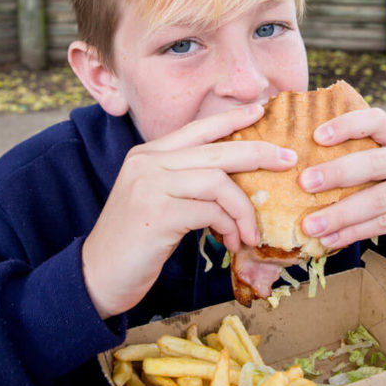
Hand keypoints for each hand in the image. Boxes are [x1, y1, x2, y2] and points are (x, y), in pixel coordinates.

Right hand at [81, 103, 296, 318]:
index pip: (197, 128)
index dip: (231, 118)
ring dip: (243, 209)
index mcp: (148, 154)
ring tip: (251, 233)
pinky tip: (231, 243)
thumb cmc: (135, 242)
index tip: (261, 109)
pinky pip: (211, 211)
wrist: (97, 276)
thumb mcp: (158, 201)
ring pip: (218, 182)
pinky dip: (229, 226)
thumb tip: (234, 181)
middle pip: (216, 150)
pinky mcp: (158, 213)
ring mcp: (151, 185)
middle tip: (288, 160)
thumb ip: (186, 183)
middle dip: (258, 153)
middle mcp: (148, 162)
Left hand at [299, 107, 385, 265]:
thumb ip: (358, 156)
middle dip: (336, 173)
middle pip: (374, 163)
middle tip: (304, 183)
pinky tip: (330, 238)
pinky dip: (353, 232)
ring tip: (310, 224)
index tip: (316, 136)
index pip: (376, 120)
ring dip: (339, 214)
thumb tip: (299, 163)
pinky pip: (383, 224)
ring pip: (377, 199)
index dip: (347, 125)